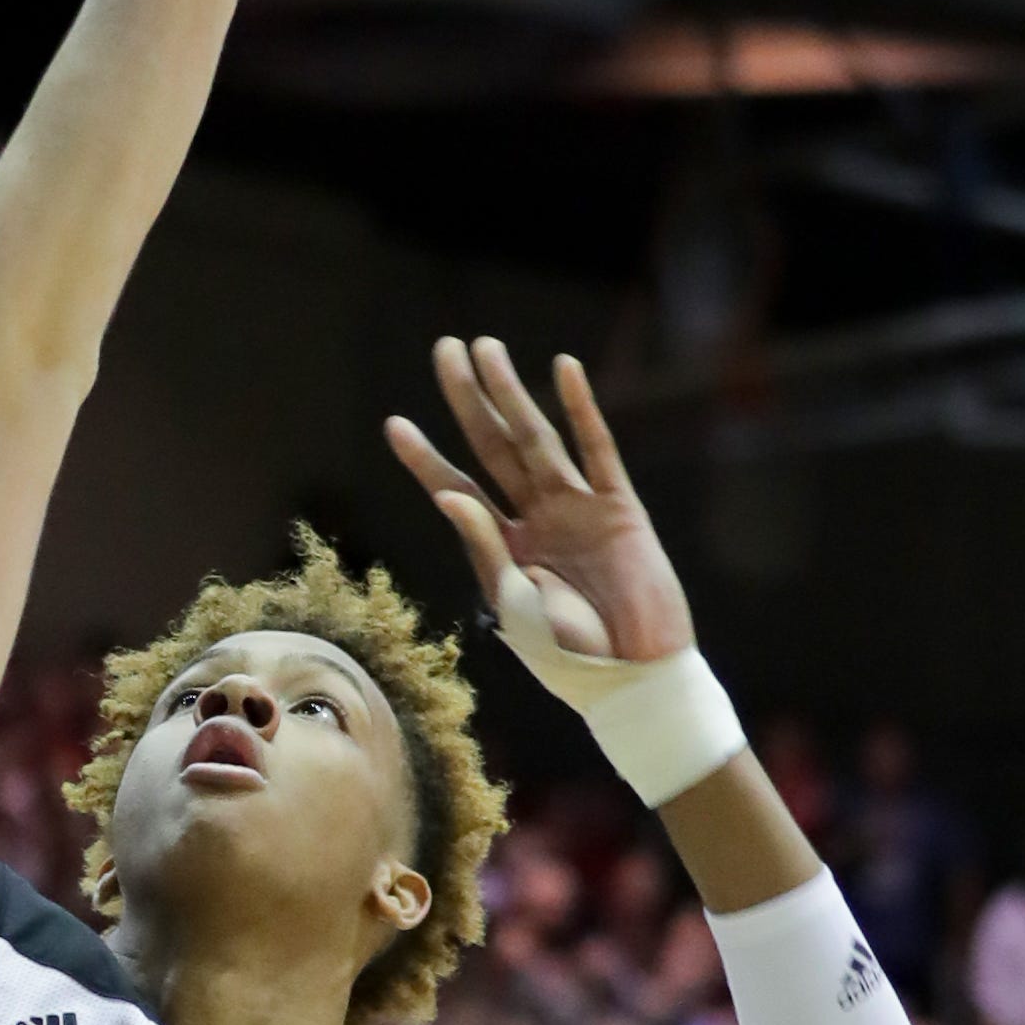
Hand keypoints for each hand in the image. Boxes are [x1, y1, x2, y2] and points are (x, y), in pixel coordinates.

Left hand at [384, 337, 693, 663]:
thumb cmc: (566, 653)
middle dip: (468, 399)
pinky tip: (562, 369)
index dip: (425, 458)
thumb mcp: (512, 602)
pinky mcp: (618, 507)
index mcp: (500, 546)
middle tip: (444, 349)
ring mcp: (577, 508)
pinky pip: (597, 449)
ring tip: (485, 348)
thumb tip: (447, 495)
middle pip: (492, 445)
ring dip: (511, 392)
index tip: (393, 423)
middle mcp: (535, 517)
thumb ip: (483, 546)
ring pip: (536, 437)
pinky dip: (581, 409)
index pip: (455, 488)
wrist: (631, 675)